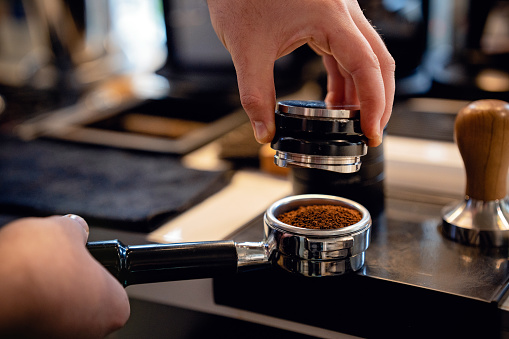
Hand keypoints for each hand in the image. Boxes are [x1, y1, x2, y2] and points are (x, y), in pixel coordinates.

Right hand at [0, 215, 129, 338]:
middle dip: (72, 286)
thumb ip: (76, 230)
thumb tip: (76, 228)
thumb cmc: (39, 268)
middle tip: (58, 267)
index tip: (86, 264)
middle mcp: (91, 332)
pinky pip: (34, 322)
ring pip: (59, 316)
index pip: (115, 294)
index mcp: (114, 308)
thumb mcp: (66, 231)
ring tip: (34, 276)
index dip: (99, 275)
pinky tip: (20, 290)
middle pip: (87, 305)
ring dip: (48, 297)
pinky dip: (28, 307)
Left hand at [207, 0, 394, 145]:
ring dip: (363, 91)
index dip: (375, 104)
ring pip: (366, 57)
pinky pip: (347, 52)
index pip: (367, 67)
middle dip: (379, 101)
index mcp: (330, 17)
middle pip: (379, 62)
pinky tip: (336, 100)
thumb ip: (256, 95)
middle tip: (370, 133)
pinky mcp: (327, 17)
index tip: (371, 132)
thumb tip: (265, 132)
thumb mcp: (246, 49)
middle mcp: (342, 12)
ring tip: (349, 124)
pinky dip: (346, 78)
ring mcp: (337, 14)